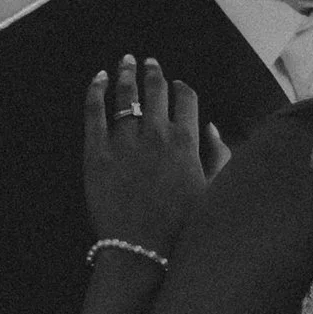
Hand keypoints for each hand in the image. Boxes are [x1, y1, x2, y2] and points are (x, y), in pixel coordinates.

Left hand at [82, 55, 228, 258]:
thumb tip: (211, 127)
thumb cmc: (182, 229)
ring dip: (127, 74)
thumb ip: (218, 155)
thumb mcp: (214, 192)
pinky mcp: (96, 153)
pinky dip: (96, 90)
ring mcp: (124, 142)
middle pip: (155, 90)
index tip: (176, 83)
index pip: (186, 99)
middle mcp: (156, 134)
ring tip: (126, 61)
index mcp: (186, 142)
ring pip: (126, 96)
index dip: (181, 88)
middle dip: (153, 72)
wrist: (143, 252)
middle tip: (148, 62)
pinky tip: (99, 78)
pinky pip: (94, 111)